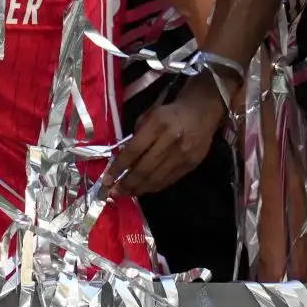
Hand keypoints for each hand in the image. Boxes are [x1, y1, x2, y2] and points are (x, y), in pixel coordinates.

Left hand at [106, 74, 228, 196]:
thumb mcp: (148, 116)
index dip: (119, 167)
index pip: (134, 151)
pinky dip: (154, 187)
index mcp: (158, 126)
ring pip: (157, 178)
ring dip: (139, 189)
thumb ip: (136, 137)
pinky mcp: (191, 165)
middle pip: (145, 169)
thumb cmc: (168, 113)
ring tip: (126, 193)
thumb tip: (123, 162)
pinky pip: (169, 180)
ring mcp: (183, 155)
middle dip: (127, 183)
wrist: (201, 113)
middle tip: (114, 192)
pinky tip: (143, 189)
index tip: (106, 179)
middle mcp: (171, 142)